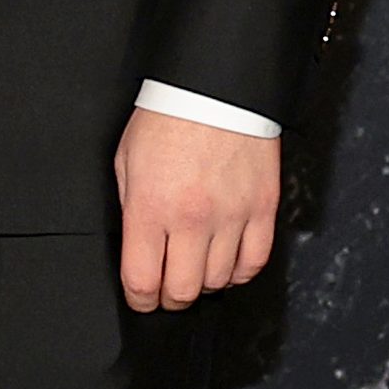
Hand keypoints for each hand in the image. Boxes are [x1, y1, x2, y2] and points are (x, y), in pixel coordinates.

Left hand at [112, 108, 278, 311]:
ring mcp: (231, 216)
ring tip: (195, 269)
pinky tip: (227, 263)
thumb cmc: (168, 117)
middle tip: (167, 289)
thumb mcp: (127, 161)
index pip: (142, 281)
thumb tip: (137, 247)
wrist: (214, 88)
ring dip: (203, 283)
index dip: (139, 299)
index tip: (141, 297)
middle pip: (182, 291)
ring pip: (219, 281)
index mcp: (151, 207)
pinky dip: (239, 272)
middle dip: (169, 298)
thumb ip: (131, 209)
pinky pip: (254, 261)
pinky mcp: (261, 209)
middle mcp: (192, 218)